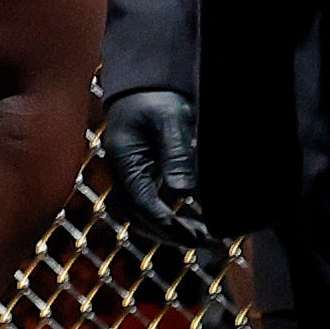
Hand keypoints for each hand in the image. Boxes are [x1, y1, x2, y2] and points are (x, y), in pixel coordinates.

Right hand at [98, 89, 204, 236]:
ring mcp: (127, 180)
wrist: (142, 89)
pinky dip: (169, 222)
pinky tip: (193, 224)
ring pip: (142, 220)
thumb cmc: (157, 99)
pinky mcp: (138, 181)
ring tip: (204, 237)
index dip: (169, 225)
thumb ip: (176, 156)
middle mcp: (121, 175)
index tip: (197, 234)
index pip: (143, 204)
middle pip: (139, 220)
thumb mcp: (171, 120)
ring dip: (170, 233)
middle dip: (172, 235)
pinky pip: (148, 210)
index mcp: (125, 161)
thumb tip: (183, 194)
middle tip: (208, 240)